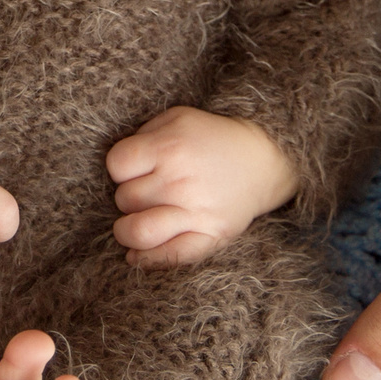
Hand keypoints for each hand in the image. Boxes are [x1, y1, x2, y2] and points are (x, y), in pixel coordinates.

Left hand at [105, 106, 297, 266]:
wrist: (263, 159)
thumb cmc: (212, 138)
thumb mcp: (177, 119)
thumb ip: (143, 136)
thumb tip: (117, 167)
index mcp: (169, 148)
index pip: (117, 166)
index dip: (120, 168)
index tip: (134, 169)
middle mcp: (179, 181)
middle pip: (125, 199)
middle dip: (129, 196)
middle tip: (145, 193)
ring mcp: (195, 212)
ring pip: (137, 232)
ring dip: (128, 231)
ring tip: (133, 224)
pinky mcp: (210, 236)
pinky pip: (169, 256)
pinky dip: (147, 260)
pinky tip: (137, 255)